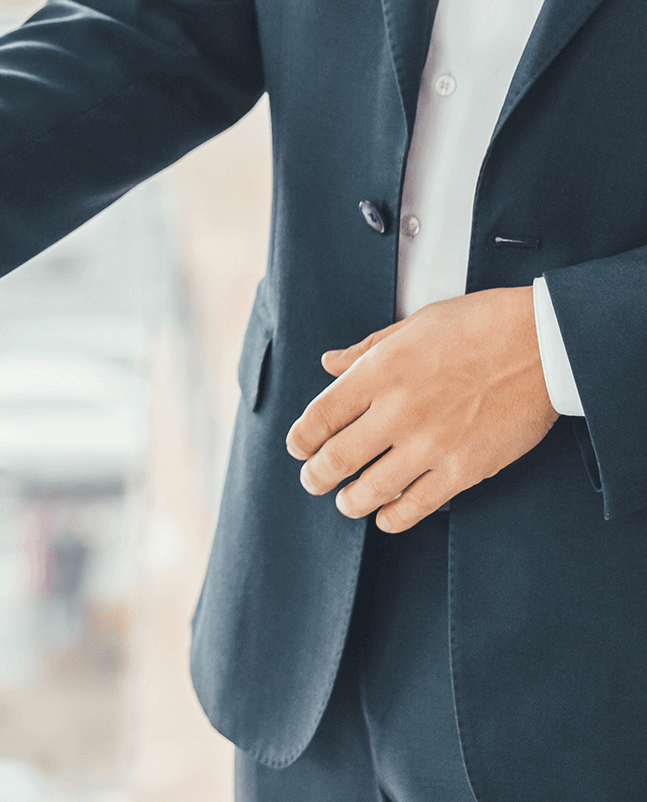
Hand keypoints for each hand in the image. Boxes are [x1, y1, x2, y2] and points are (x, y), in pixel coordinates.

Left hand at [285, 287, 557, 531]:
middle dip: (315, 477)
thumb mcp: (412, 325)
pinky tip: (387, 516)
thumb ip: (365, 351)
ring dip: (350, 502)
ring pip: (371, 490)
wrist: (543, 343)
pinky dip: (394, 517)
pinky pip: (418, 506)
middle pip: (336, 460)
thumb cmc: (478, 325)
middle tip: (313, 481)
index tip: (299, 448)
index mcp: (378, 373)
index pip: (318, 418)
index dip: (300, 440)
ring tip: (347, 501)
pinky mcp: (465, 468)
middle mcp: (398, 411)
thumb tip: (328, 363)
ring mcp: (431, 443)